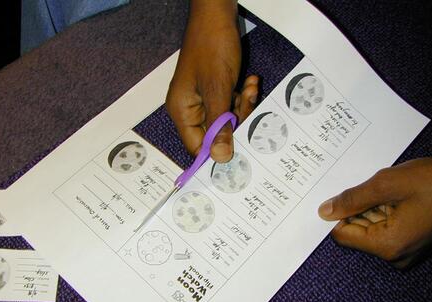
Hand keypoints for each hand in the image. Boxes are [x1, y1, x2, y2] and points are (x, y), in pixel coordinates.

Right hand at [166, 0, 258, 162]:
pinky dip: (242, 95)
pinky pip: (230, 104)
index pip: (197, 146)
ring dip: (242, 106)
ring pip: (226, 119)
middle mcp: (190, 109)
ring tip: (248, 86)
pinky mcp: (215, 90)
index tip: (240, 150)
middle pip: (215, 133)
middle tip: (246, 100)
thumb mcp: (218, 89)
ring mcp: (203, 99)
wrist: (217, 14)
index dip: (217, 150)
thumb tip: (220, 157)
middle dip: (235, 120)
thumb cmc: (212, 47)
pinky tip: (249, 81)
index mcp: (182, 111)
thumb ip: (219, 125)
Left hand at [318, 157, 431, 268]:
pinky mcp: (412, 242)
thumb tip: (324, 211)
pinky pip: (385, 227)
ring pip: (370, 227)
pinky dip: (385, 210)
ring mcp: (405, 251)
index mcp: (387, 246)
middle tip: (375, 188)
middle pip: (356, 232)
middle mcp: (395, 255)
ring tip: (392, 192)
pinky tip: (398, 196)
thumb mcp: (386, 184)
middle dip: (358, 208)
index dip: (338, 214)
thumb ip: (352, 199)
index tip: (343, 195)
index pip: (342, 235)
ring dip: (373, 207)